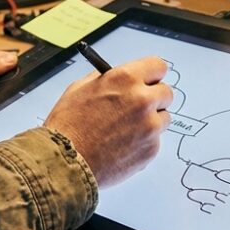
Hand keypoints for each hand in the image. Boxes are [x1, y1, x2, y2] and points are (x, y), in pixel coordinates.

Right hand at [46, 56, 172, 187]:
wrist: (63, 162)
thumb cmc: (67, 126)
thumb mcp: (80, 88)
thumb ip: (108, 79)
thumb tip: (122, 78)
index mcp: (125, 78)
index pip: (158, 66)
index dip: (152, 75)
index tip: (149, 81)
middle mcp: (142, 99)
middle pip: (166, 93)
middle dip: (154, 99)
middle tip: (138, 108)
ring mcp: (150, 126)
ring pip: (163, 118)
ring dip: (150, 122)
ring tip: (125, 131)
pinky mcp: (151, 149)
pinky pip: (155, 141)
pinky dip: (143, 143)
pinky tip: (122, 146)